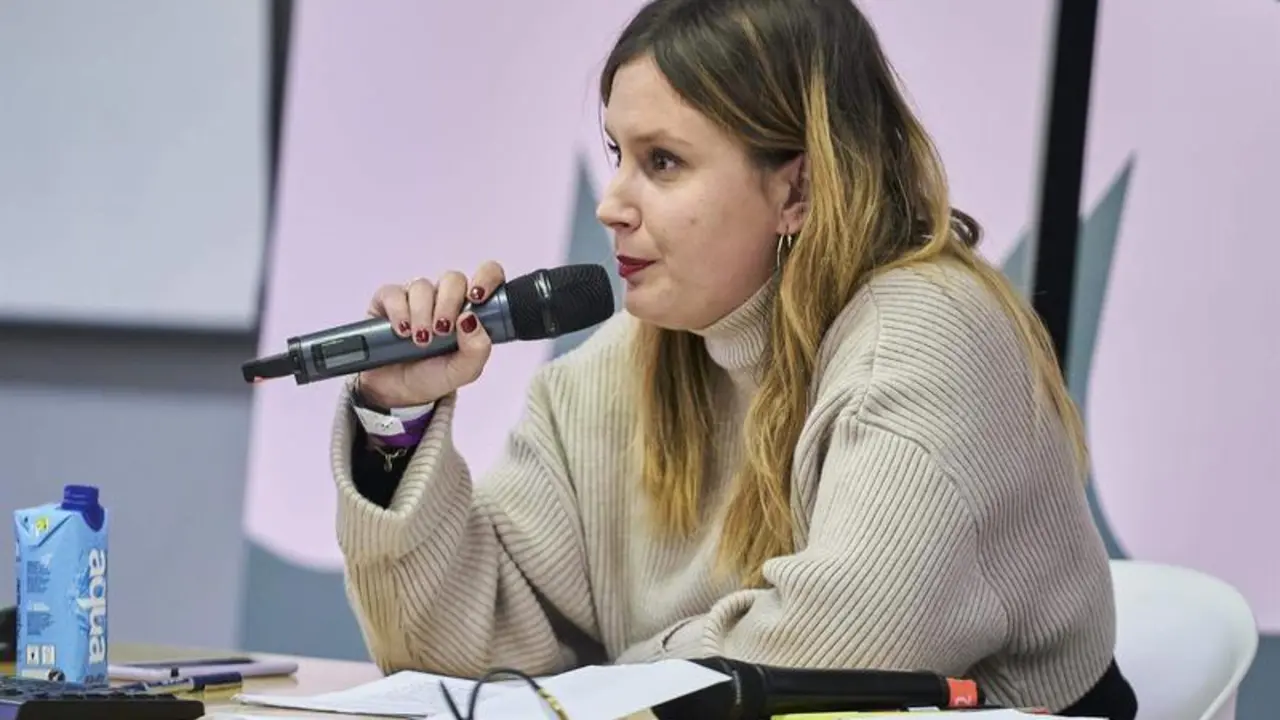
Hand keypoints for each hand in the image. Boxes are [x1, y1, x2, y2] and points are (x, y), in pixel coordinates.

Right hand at [356, 261, 505, 407]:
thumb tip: (471, 319)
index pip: (487, 276)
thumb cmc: (434, 377)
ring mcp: (416, 298)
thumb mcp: (464, 371)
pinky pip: (394, 293)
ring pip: (423, 286)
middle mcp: (444, 299)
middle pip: (453, 279)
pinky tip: (401, 330)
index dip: (486, 278)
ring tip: (420, 340)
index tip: (477, 298)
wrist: (397, 393)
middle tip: (442, 331)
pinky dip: (398, 312)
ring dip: (422, 313)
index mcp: (469, 310)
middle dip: (448, 304)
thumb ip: (477, 349)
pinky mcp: (388, 301)